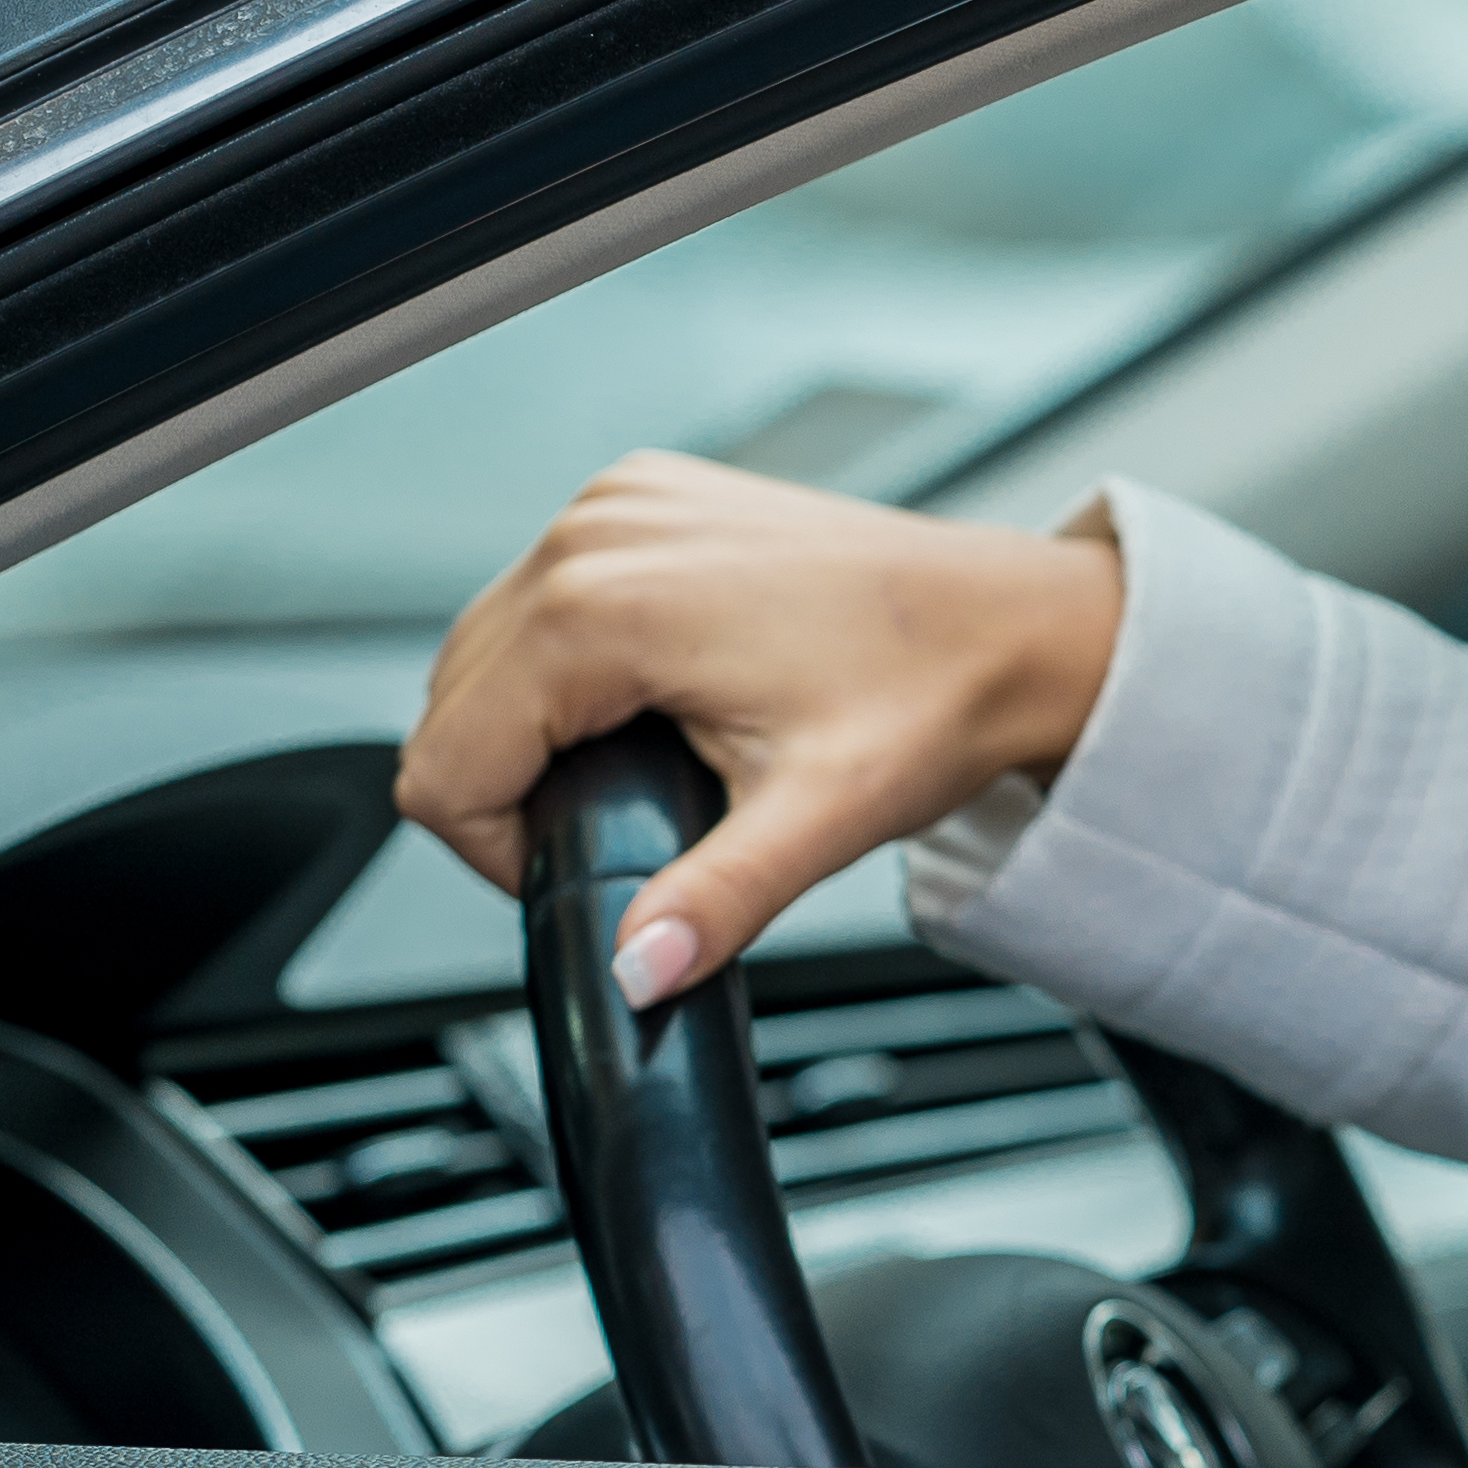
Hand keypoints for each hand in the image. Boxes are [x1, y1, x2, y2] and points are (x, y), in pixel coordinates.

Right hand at [395, 454, 1125, 1008]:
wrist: (1020, 627)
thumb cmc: (939, 695)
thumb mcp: (820, 818)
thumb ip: (713, 901)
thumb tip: (635, 972)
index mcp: (604, 604)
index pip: (447, 759)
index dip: (493, 845)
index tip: (579, 866)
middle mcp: (595, 533)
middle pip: (454, 700)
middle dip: (513, 784)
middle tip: (622, 827)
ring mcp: (618, 503)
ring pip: (488, 645)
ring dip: (534, 721)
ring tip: (639, 768)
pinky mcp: (644, 496)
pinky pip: (548, 593)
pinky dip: (571, 658)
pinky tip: (651, 699)